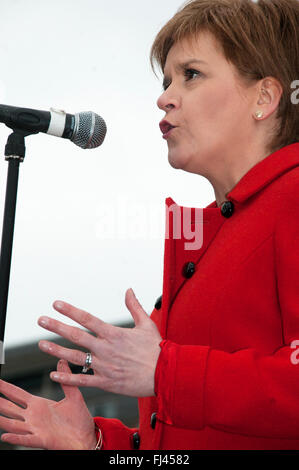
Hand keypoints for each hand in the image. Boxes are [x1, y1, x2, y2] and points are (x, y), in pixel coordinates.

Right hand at [0, 360, 95, 449]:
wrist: (87, 437)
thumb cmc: (79, 419)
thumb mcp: (73, 395)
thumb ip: (66, 379)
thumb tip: (61, 361)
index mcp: (39, 405)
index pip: (17, 394)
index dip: (6, 388)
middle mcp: (34, 417)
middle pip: (10, 408)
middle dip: (0, 401)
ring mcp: (36, 429)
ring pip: (14, 424)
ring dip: (3, 420)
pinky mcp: (43, 440)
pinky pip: (27, 439)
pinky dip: (16, 438)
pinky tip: (5, 436)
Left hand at [38, 288, 162, 396]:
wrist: (165, 374)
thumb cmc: (157, 349)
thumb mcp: (146, 324)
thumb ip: (134, 306)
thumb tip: (129, 290)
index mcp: (114, 334)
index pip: (87, 319)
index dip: (70, 310)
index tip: (56, 304)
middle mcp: (105, 349)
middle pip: (76, 336)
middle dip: (56, 327)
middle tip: (41, 320)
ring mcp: (104, 366)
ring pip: (75, 358)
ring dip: (56, 351)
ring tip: (41, 345)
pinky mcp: (106, 382)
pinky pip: (83, 380)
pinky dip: (67, 378)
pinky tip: (54, 375)